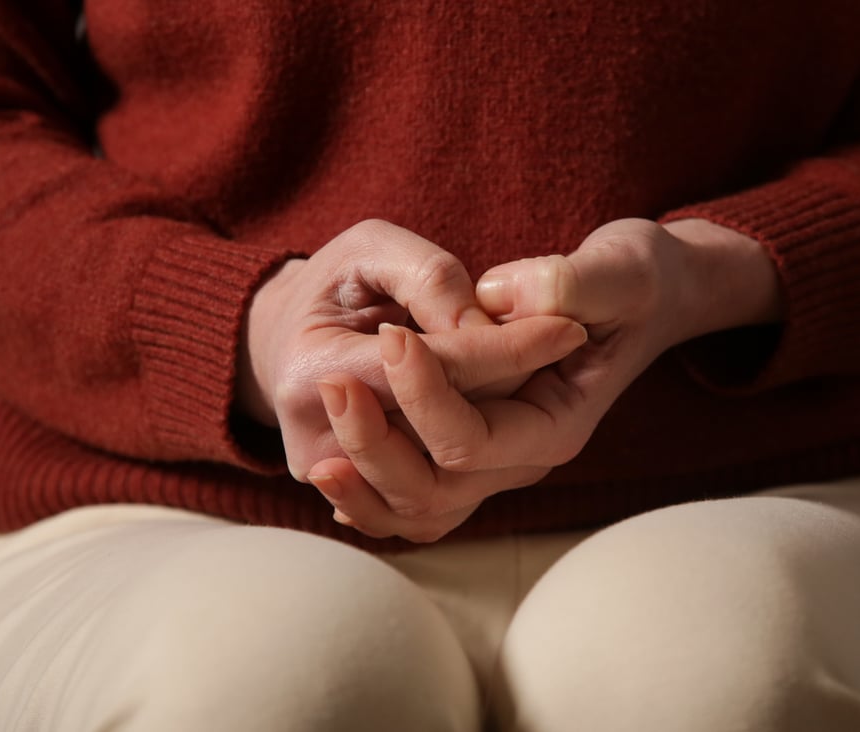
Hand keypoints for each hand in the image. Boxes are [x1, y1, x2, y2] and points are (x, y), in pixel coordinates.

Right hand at [237, 219, 588, 482]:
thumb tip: (482, 325)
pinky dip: (479, 475)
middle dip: (511, 393)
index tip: (568, 326)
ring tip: (538, 378)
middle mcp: (319, 446)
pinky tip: (515, 428)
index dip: (507, 348)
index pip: (430, 371)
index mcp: (312, 372)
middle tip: (560, 337)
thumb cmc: (336, 282)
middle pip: (441, 442)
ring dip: (505, 436)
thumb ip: (428, 278)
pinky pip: (429, 514)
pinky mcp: (368, 502)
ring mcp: (348, 486)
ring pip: (440, 493)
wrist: (291, 340)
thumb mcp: (373, 247)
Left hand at [308, 218, 778, 540]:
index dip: (425, 390)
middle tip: (330, 382)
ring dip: (365, 484)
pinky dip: (374, 497)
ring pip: (420, 506)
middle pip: (436, 484)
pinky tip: (335, 472)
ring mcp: (500, 459)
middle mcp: (526, 454)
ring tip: (317, 455)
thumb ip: (570, 283)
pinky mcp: (476, 448)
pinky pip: (418, 500)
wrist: (642, 297)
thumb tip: (499, 297)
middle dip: (376, 441)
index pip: (473, 438)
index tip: (392, 331)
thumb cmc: (632, 280)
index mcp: (559, 421)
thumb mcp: (621, 268)